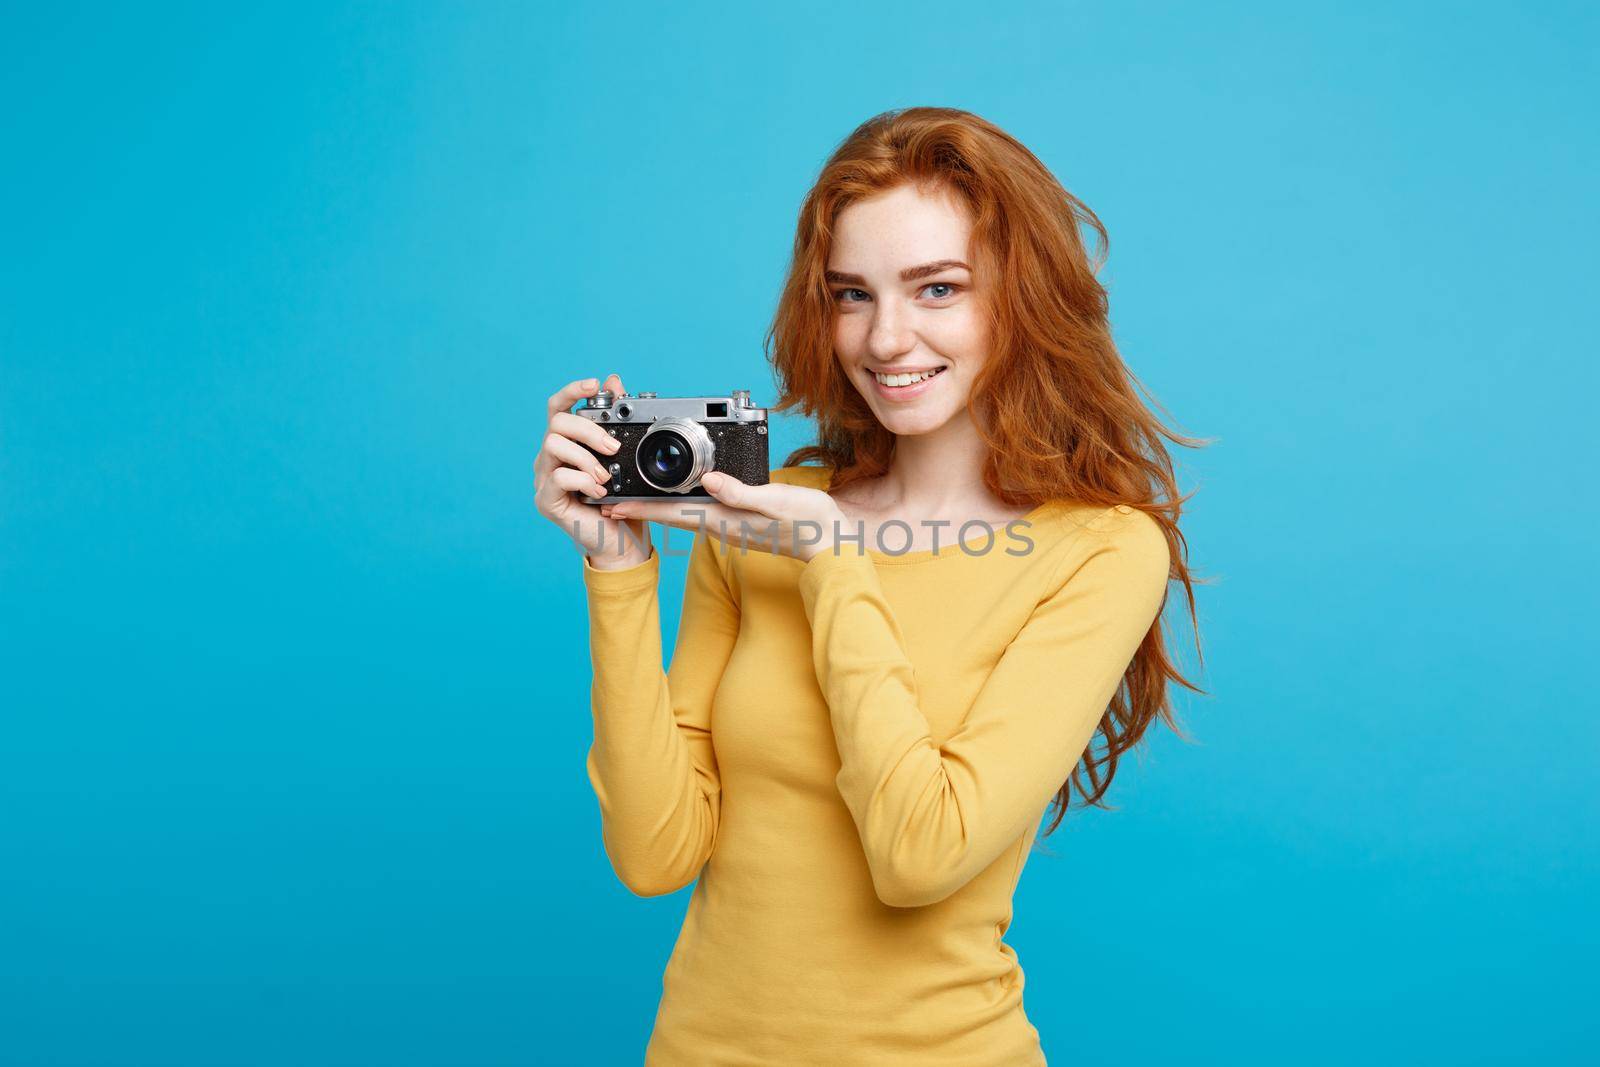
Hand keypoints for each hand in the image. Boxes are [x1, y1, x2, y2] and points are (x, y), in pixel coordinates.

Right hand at [533, 372, 652, 566]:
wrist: (621, 542)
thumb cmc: (621, 501)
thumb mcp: (625, 458)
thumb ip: (616, 421)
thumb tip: (614, 381)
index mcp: (566, 443)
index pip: (559, 408)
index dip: (572, 391)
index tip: (595, 384)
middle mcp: (550, 457)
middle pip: (556, 423)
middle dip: (588, 430)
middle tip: (613, 448)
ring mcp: (544, 478)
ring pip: (553, 445)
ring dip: (586, 458)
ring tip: (606, 476)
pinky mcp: (545, 500)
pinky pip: (558, 477)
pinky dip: (583, 481)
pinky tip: (599, 492)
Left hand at [599, 470, 848, 562]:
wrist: (829, 542)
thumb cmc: (807, 523)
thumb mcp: (774, 502)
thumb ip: (740, 493)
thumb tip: (707, 481)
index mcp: (724, 519)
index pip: (674, 512)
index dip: (642, 508)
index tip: (612, 506)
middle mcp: (721, 524)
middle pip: (671, 514)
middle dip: (640, 508)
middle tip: (609, 501)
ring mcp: (729, 523)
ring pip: (684, 512)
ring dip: (656, 506)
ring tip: (631, 498)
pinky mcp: (739, 518)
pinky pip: (701, 510)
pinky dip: (680, 501)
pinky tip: (677, 494)